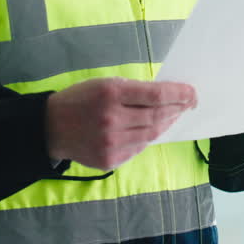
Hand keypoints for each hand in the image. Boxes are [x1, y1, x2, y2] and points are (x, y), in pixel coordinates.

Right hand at [46, 77, 196, 170]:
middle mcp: (112, 118)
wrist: (51, 127)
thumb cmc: (80, 100)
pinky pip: (138, 147)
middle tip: (188, 104)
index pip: (156, 94)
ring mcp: (111, 142)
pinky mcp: (110, 160)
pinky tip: (151, 129)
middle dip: (177, 109)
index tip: (192, 93)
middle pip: (157, 116)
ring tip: (173, 115)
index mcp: (111, 93)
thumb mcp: (103, 84)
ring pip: (151, 134)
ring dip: (166, 124)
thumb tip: (165, 97)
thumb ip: (132, 90)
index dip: (179, 94)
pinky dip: (148, 137)